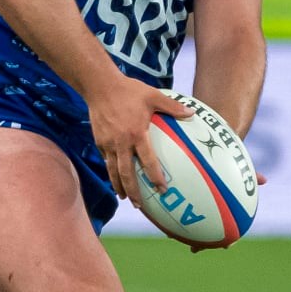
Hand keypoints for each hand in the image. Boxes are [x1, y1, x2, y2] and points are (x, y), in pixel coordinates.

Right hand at [86, 77, 192, 201]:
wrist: (100, 86)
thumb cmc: (129, 90)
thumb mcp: (153, 95)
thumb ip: (172, 106)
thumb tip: (191, 113)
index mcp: (137, 134)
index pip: (148, 161)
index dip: (155, 177)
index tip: (162, 189)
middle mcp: (121, 143)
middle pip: (126, 174)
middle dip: (133, 191)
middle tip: (139, 205)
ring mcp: (108, 143)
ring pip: (113, 171)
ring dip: (119, 186)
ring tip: (125, 197)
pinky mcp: (99, 141)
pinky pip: (106, 160)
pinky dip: (111, 172)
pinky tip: (115, 177)